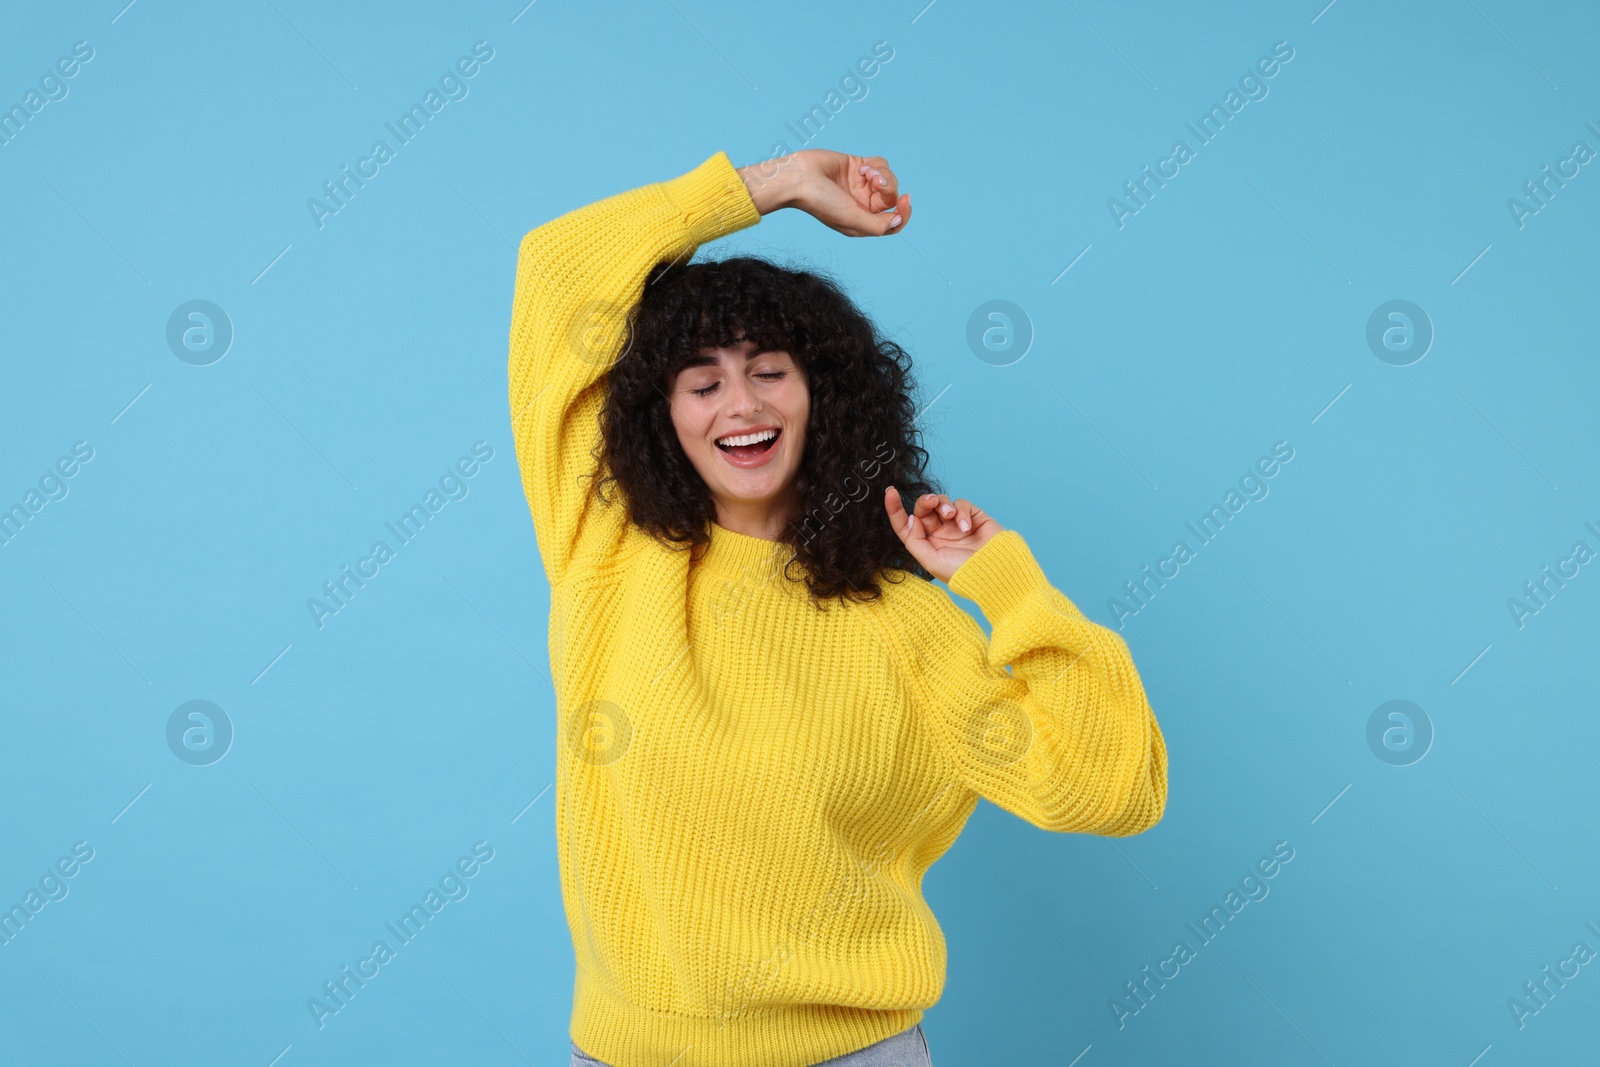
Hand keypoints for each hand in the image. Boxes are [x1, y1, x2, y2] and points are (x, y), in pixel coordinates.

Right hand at [738, 150, 910, 236]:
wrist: (799, 178)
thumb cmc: (820, 202)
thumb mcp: (851, 220)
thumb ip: (877, 225)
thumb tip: (898, 219)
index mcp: (862, 222)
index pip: (893, 222)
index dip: (904, 213)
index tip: (905, 199)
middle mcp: (863, 205)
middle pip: (891, 197)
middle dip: (888, 187)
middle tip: (874, 180)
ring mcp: (861, 186)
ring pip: (888, 178)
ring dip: (882, 173)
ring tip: (866, 172)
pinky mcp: (858, 167)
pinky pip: (880, 164)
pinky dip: (876, 164)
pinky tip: (862, 167)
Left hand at [884, 488, 1001, 584]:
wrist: (994, 571)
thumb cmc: (963, 571)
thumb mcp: (931, 561)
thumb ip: (915, 541)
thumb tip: (911, 520)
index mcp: (927, 544)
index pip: (907, 524)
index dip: (896, 509)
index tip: (890, 492)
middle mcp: (940, 533)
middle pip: (924, 508)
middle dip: (924, 501)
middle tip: (930, 502)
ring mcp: (955, 524)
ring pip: (941, 502)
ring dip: (943, 504)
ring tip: (950, 515)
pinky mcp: (972, 516)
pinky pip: (961, 504)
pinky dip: (961, 512)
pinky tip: (966, 526)